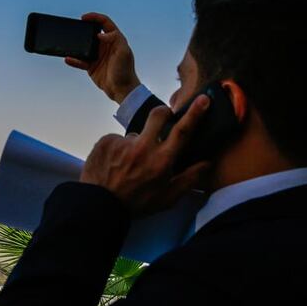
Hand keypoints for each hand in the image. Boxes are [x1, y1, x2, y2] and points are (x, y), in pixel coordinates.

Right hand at [65, 12, 140, 103]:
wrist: (121, 89)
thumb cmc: (125, 71)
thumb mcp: (124, 52)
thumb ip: (115, 39)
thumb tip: (100, 34)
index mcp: (115, 39)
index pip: (105, 23)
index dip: (95, 17)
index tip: (84, 18)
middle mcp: (105, 46)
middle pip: (92, 32)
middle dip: (83, 29)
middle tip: (75, 27)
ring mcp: (97, 56)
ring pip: (84, 46)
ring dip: (77, 44)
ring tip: (69, 42)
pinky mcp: (91, 66)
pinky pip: (80, 61)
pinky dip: (74, 60)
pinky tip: (68, 58)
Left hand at [79, 95, 211, 214]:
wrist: (99, 206)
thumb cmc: (137, 204)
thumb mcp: (167, 198)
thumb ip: (189, 179)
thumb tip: (207, 163)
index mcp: (161, 161)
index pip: (182, 131)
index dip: (194, 113)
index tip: (203, 99)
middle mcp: (143, 147)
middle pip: (158, 115)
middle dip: (164, 113)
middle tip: (164, 119)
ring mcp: (123, 142)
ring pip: (136, 134)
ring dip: (136, 145)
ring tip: (127, 165)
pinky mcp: (106, 141)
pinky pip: (118, 140)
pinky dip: (118, 150)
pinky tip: (114, 165)